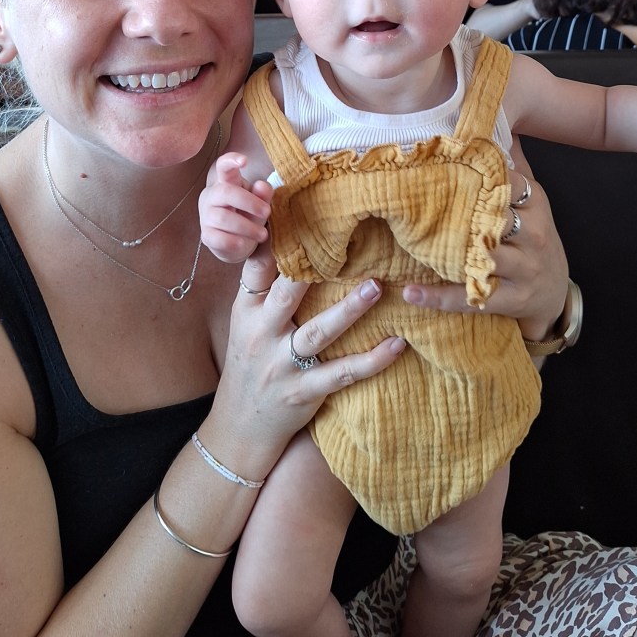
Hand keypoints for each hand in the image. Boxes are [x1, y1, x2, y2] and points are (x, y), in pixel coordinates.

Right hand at [199, 152, 273, 262]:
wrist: (238, 243)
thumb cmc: (248, 215)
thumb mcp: (260, 203)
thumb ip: (263, 194)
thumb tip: (262, 186)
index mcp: (226, 182)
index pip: (223, 166)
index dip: (231, 160)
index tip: (245, 160)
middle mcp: (212, 196)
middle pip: (225, 192)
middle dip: (249, 202)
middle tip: (267, 212)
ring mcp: (206, 216)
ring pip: (222, 217)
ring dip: (246, 227)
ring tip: (263, 235)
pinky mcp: (206, 236)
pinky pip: (218, 238)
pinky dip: (234, 242)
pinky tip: (245, 243)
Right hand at [210, 242, 405, 480]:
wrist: (238, 426)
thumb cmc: (250, 360)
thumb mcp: (245, 319)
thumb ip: (264, 283)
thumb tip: (284, 233)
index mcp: (247, 309)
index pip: (259, 268)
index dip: (278, 239)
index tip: (301, 211)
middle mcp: (262, 333)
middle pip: (287, 293)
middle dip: (315, 268)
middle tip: (348, 241)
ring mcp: (282, 365)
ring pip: (318, 332)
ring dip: (349, 309)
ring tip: (377, 287)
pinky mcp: (304, 392)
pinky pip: (343, 373)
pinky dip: (373, 360)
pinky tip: (398, 343)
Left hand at [401, 139, 567, 342]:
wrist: (554, 294)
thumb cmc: (532, 239)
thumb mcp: (530, 202)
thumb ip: (512, 167)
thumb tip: (495, 119)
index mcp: (535, 203)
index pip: (510, 182)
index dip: (480, 174)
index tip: (444, 164)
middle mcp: (534, 233)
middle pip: (497, 218)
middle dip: (460, 213)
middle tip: (417, 203)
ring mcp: (526, 268)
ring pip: (484, 257)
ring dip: (446, 254)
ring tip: (408, 247)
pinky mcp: (514, 299)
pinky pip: (471, 297)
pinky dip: (438, 297)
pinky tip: (410, 293)